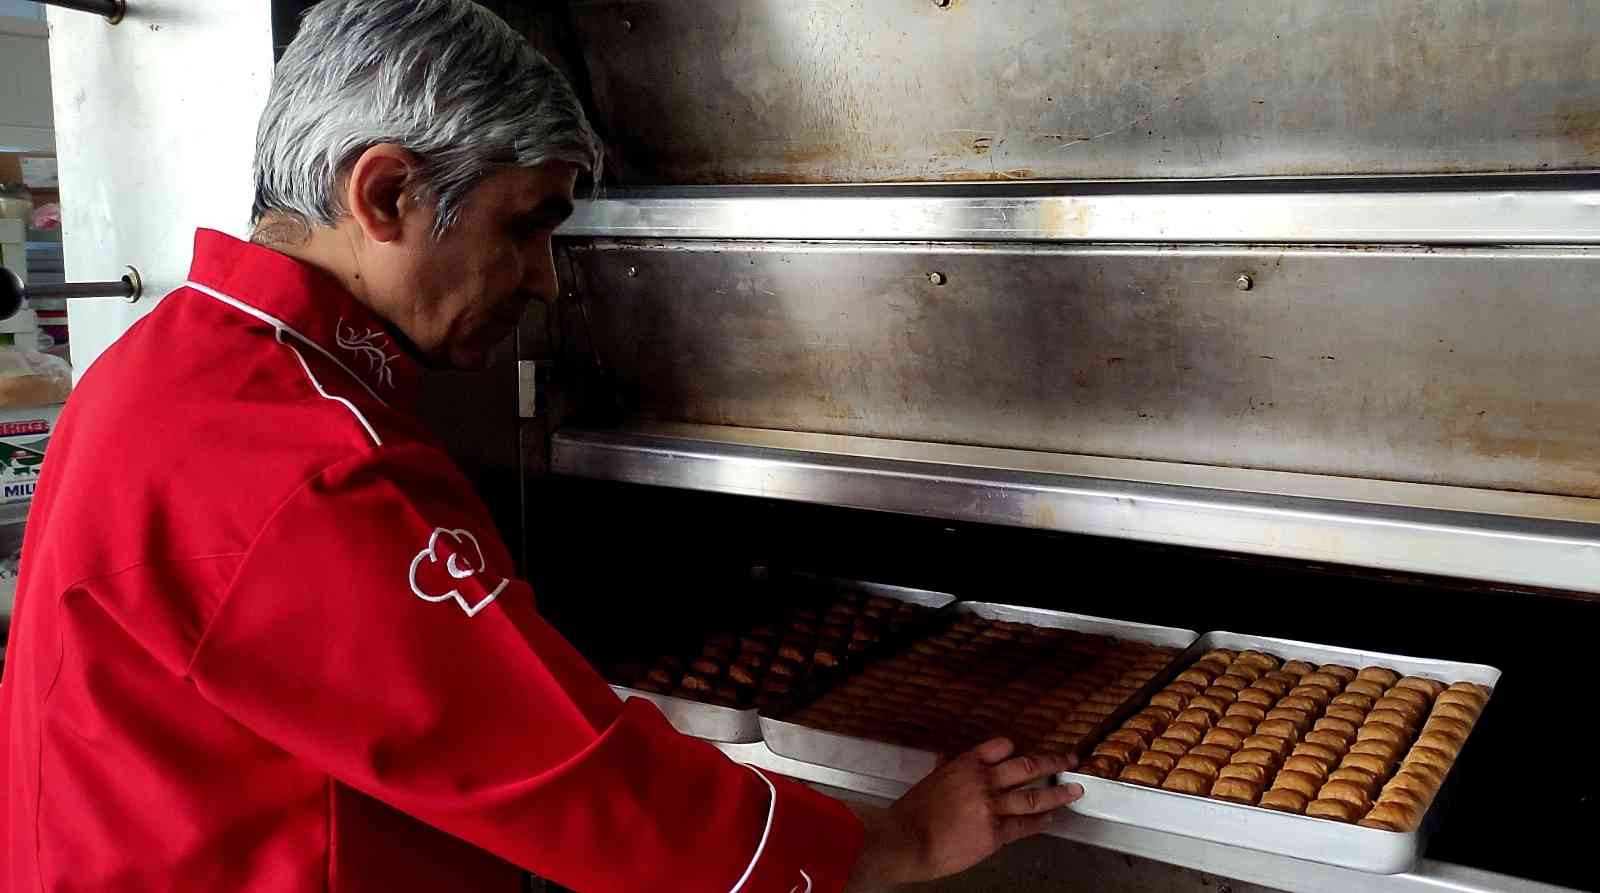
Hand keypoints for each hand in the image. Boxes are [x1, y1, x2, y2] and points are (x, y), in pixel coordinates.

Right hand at [844, 738, 1082, 890]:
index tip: (1026, 751)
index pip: (1000, 747)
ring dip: (1058, 792)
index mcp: (964, 765)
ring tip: (1074, 790)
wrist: (906, 839)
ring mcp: (992, 806)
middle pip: (1027, 767)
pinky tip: (1051, 819)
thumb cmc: (910, 814)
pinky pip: (1025, 825)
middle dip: (1053, 761)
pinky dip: (1041, 821)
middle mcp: (983, 781)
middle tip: (1069, 759)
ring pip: (1034, 796)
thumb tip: (945, 760)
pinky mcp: (995, 833)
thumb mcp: (928, 782)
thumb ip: (944, 770)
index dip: (1016, 749)